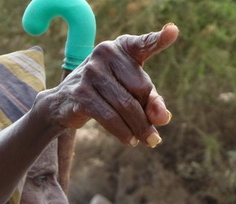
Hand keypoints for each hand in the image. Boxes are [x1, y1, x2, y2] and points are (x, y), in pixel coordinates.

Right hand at [44, 23, 178, 146]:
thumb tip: (164, 119)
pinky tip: (130, 141)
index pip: (143, 44)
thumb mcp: (129, 92)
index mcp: (120, 48)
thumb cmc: (103, 94)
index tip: (173, 31)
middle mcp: (104, 54)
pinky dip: (123, 132)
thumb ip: (151, 101)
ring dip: (140, 128)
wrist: (62, 104)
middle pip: (141, 88)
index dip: (158, 39)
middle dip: (148, 112)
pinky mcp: (81, 94)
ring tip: (148, 141)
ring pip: (126, 106)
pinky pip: (110, 117)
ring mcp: (90, 73)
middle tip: (152, 131)